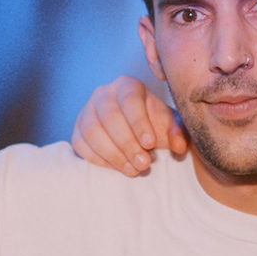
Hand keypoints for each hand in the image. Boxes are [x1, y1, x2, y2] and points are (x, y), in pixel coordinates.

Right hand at [70, 76, 185, 174]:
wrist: (135, 134)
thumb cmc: (153, 125)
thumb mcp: (170, 126)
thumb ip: (177, 132)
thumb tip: (179, 145)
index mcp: (128, 85)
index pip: (130, 99)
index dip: (139, 122)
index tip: (150, 144)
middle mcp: (103, 94)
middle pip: (109, 116)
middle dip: (127, 143)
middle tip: (144, 164)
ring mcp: (86, 111)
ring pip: (92, 131)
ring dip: (113, 154)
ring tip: (133, 169)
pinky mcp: (77, 130)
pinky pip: (81, 145)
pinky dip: (99, 159)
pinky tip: (118, 167)